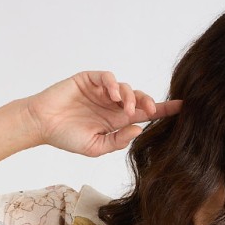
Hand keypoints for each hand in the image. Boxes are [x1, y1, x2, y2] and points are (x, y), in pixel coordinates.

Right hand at [22, 71, 182, 156]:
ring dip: (130, 97)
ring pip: (125, 88)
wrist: (42, 126)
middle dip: (150, 103)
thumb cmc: (67, 138)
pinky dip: (113, 84)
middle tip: (152, 110)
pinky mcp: (89, 80)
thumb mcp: (96, 147)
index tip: (182, 108)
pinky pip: (107, 77)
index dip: (163, 111)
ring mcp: (101, 91)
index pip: (144, 115)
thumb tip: (138, 130)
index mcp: (116, 121)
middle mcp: (112, 105)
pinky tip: (114, 96)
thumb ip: (117, 141)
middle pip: (140, 99)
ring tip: (126, 109)